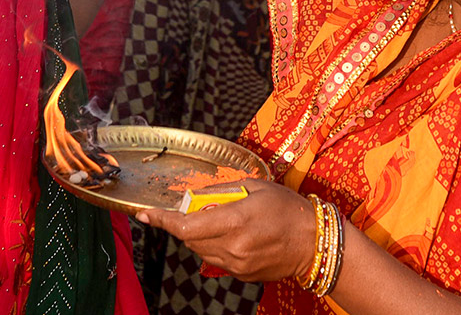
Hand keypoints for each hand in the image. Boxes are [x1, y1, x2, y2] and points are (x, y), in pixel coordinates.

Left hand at [137, 180, 315, 282]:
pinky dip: (214, 245)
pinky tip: (233, 234)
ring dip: (199, 234)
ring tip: (221, 220)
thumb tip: (196, 197)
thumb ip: (222, 192)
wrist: (313, 241)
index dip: (163, 220)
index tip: (146, 214)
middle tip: (196, 208)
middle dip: (184, 222)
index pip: (186, 225)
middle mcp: (232, 247)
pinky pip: (216, 259)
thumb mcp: (256, 187)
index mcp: (235, 222)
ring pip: (200, 249)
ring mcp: (236, 264)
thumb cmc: (288, 208)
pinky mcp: (241, 274)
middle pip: (189, 238)